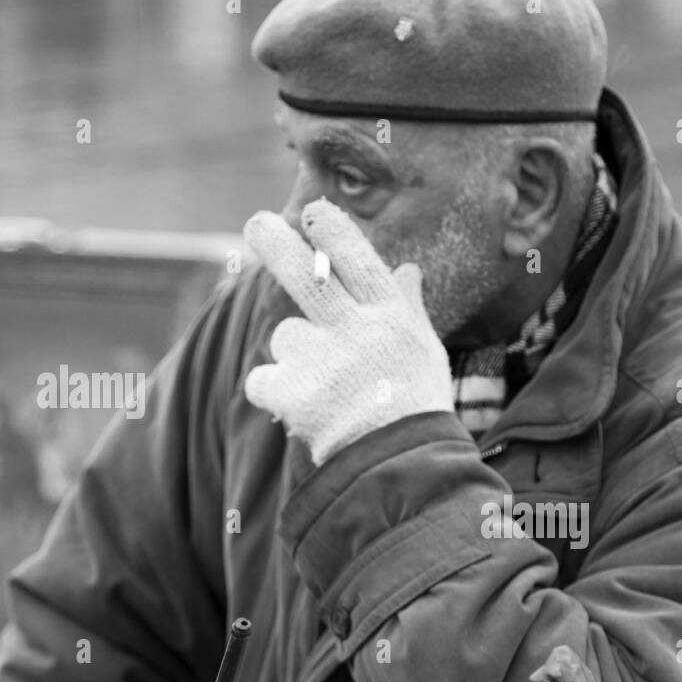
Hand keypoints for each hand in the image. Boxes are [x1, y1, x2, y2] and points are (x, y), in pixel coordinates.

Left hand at [243, 199, 453, 465]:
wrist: (400, 470)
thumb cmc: (416, 408)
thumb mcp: (425, 352)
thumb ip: (408, 307)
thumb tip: (408, 268)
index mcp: (390, 318)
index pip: (357, 259)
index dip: (333, 230)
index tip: (314, 211)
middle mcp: (356, 332)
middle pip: (306, 275)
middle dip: (276, 244)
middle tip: (256, 225)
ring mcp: (323, 362)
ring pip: (285, 338)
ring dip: (294, 355)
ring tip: (325, 389)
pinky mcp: (293, 394)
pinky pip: (264, 378)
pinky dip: (273, 391)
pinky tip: (300, 409)